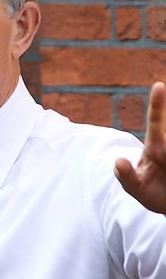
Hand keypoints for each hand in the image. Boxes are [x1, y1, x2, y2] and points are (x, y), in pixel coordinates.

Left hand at [115, 81, 165, 213]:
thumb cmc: (152, 193)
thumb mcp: (136, 189)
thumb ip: (126, 177)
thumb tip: (118, 161)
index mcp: (155, 148)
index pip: (155, 123)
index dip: (157, 104)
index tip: (159, 85)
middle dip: (162, 134)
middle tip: (157, 152)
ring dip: (165, 156)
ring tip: (160, 167)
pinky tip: (165, 167)